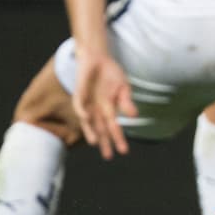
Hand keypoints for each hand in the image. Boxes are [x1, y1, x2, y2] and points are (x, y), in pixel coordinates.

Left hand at [70, 44, 137, 158]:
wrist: (97, 57)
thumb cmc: (111, 74)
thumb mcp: (123, 88)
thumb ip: (127, 102)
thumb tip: (134, 116)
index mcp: (109, 110)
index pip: (113, 128)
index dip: (118, 140)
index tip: (124, 152)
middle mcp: (97, 110)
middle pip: (101, 130)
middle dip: (105, 143)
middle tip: (109, 156)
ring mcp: (87, 104)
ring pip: (88, 122)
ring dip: (91, 132)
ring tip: (95, 142)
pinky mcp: (79, 95)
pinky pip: (79, 106)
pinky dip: (82, 112)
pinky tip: (86, 117)